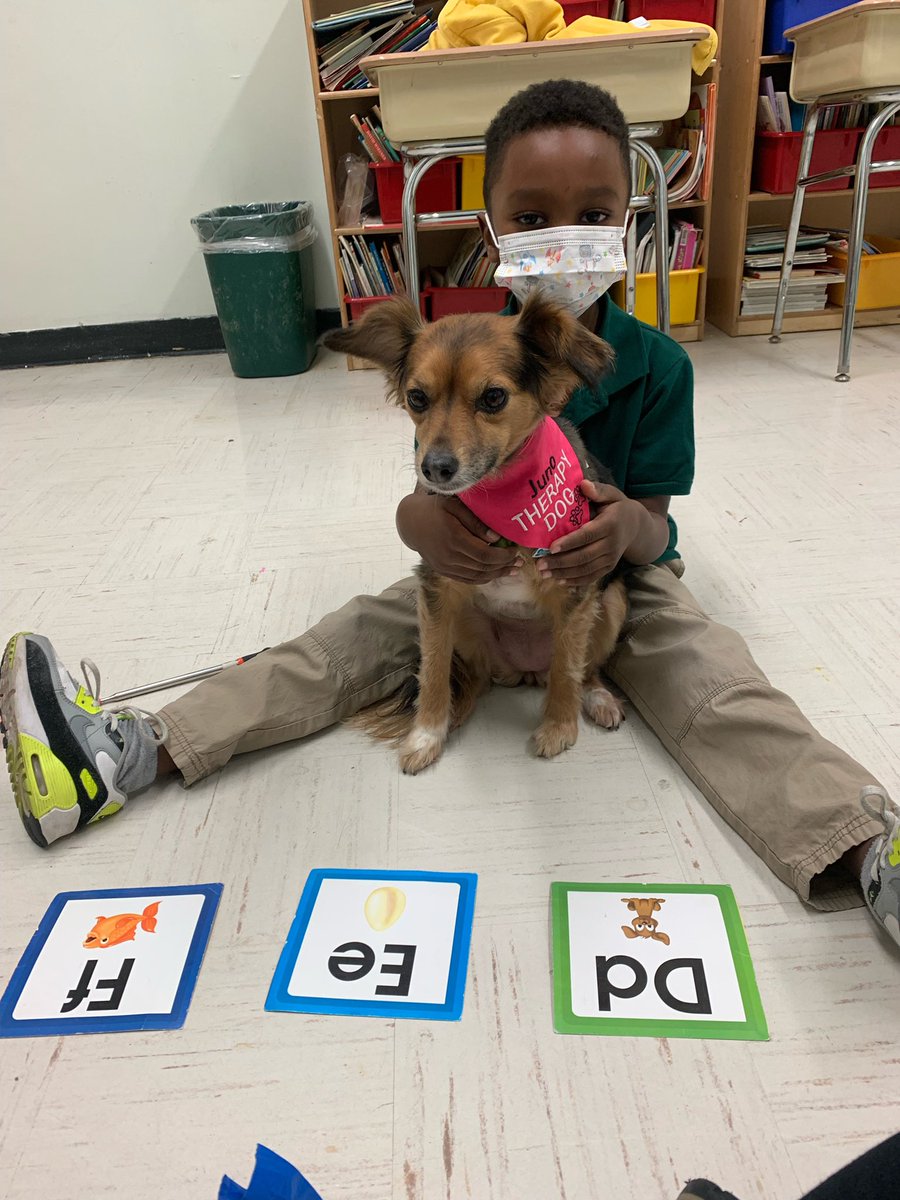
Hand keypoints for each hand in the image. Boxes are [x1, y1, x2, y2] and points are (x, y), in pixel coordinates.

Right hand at [396, 492, 518, 583]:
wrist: (410, 522)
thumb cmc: (435, 508)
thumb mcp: (455, 506)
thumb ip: (476, 522)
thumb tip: (496, 538)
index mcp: (455, 539)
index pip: (486, 555)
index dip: (504, 556)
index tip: (516, 550)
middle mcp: (450, 556)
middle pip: (484, 568)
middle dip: (504, 566)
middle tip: (520, 562)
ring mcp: (445, 566)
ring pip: (477, 577)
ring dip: (497, 575)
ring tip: (512, 570)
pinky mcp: (443, 571)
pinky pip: (467, 579)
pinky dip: (483, 578)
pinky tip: (494, 574)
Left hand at [537, 481, 639, 587]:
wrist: (636, 526)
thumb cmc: (617, 507)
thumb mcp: (612, 494)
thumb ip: (598, 490)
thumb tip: (583, 485)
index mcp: (610, 524)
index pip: (587, 535)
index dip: (569, 542)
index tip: (551, 548)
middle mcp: (612, 544)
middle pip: (584, 556)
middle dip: (560, 562)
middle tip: (540, 565)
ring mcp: (611, 558)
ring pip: (586, 569)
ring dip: (564, 573)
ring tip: (544, 574)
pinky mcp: (609, 567)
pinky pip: (592, 577)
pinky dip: (576, 581)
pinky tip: (559, 580)